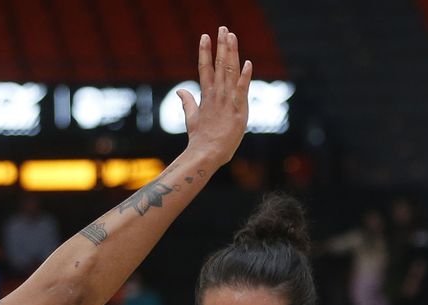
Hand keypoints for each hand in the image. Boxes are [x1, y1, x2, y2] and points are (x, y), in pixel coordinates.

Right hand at [179, 27, 250, 168]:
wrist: (206, 154)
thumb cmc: (200, 139)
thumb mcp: (191, 118)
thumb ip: (187, 102)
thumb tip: (179, 91)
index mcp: (206, 96)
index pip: (205, 68)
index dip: (205, 51)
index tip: (205, 36)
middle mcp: (216, 95)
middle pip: (219, 65)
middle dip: (221, 45)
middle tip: (223, 28)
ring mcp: (227, 101)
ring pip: (230, 72)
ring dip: (231, 53)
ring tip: (232, 36)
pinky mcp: (238, 110)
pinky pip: (242, 90)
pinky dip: (245, 77)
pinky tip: (248, 63)